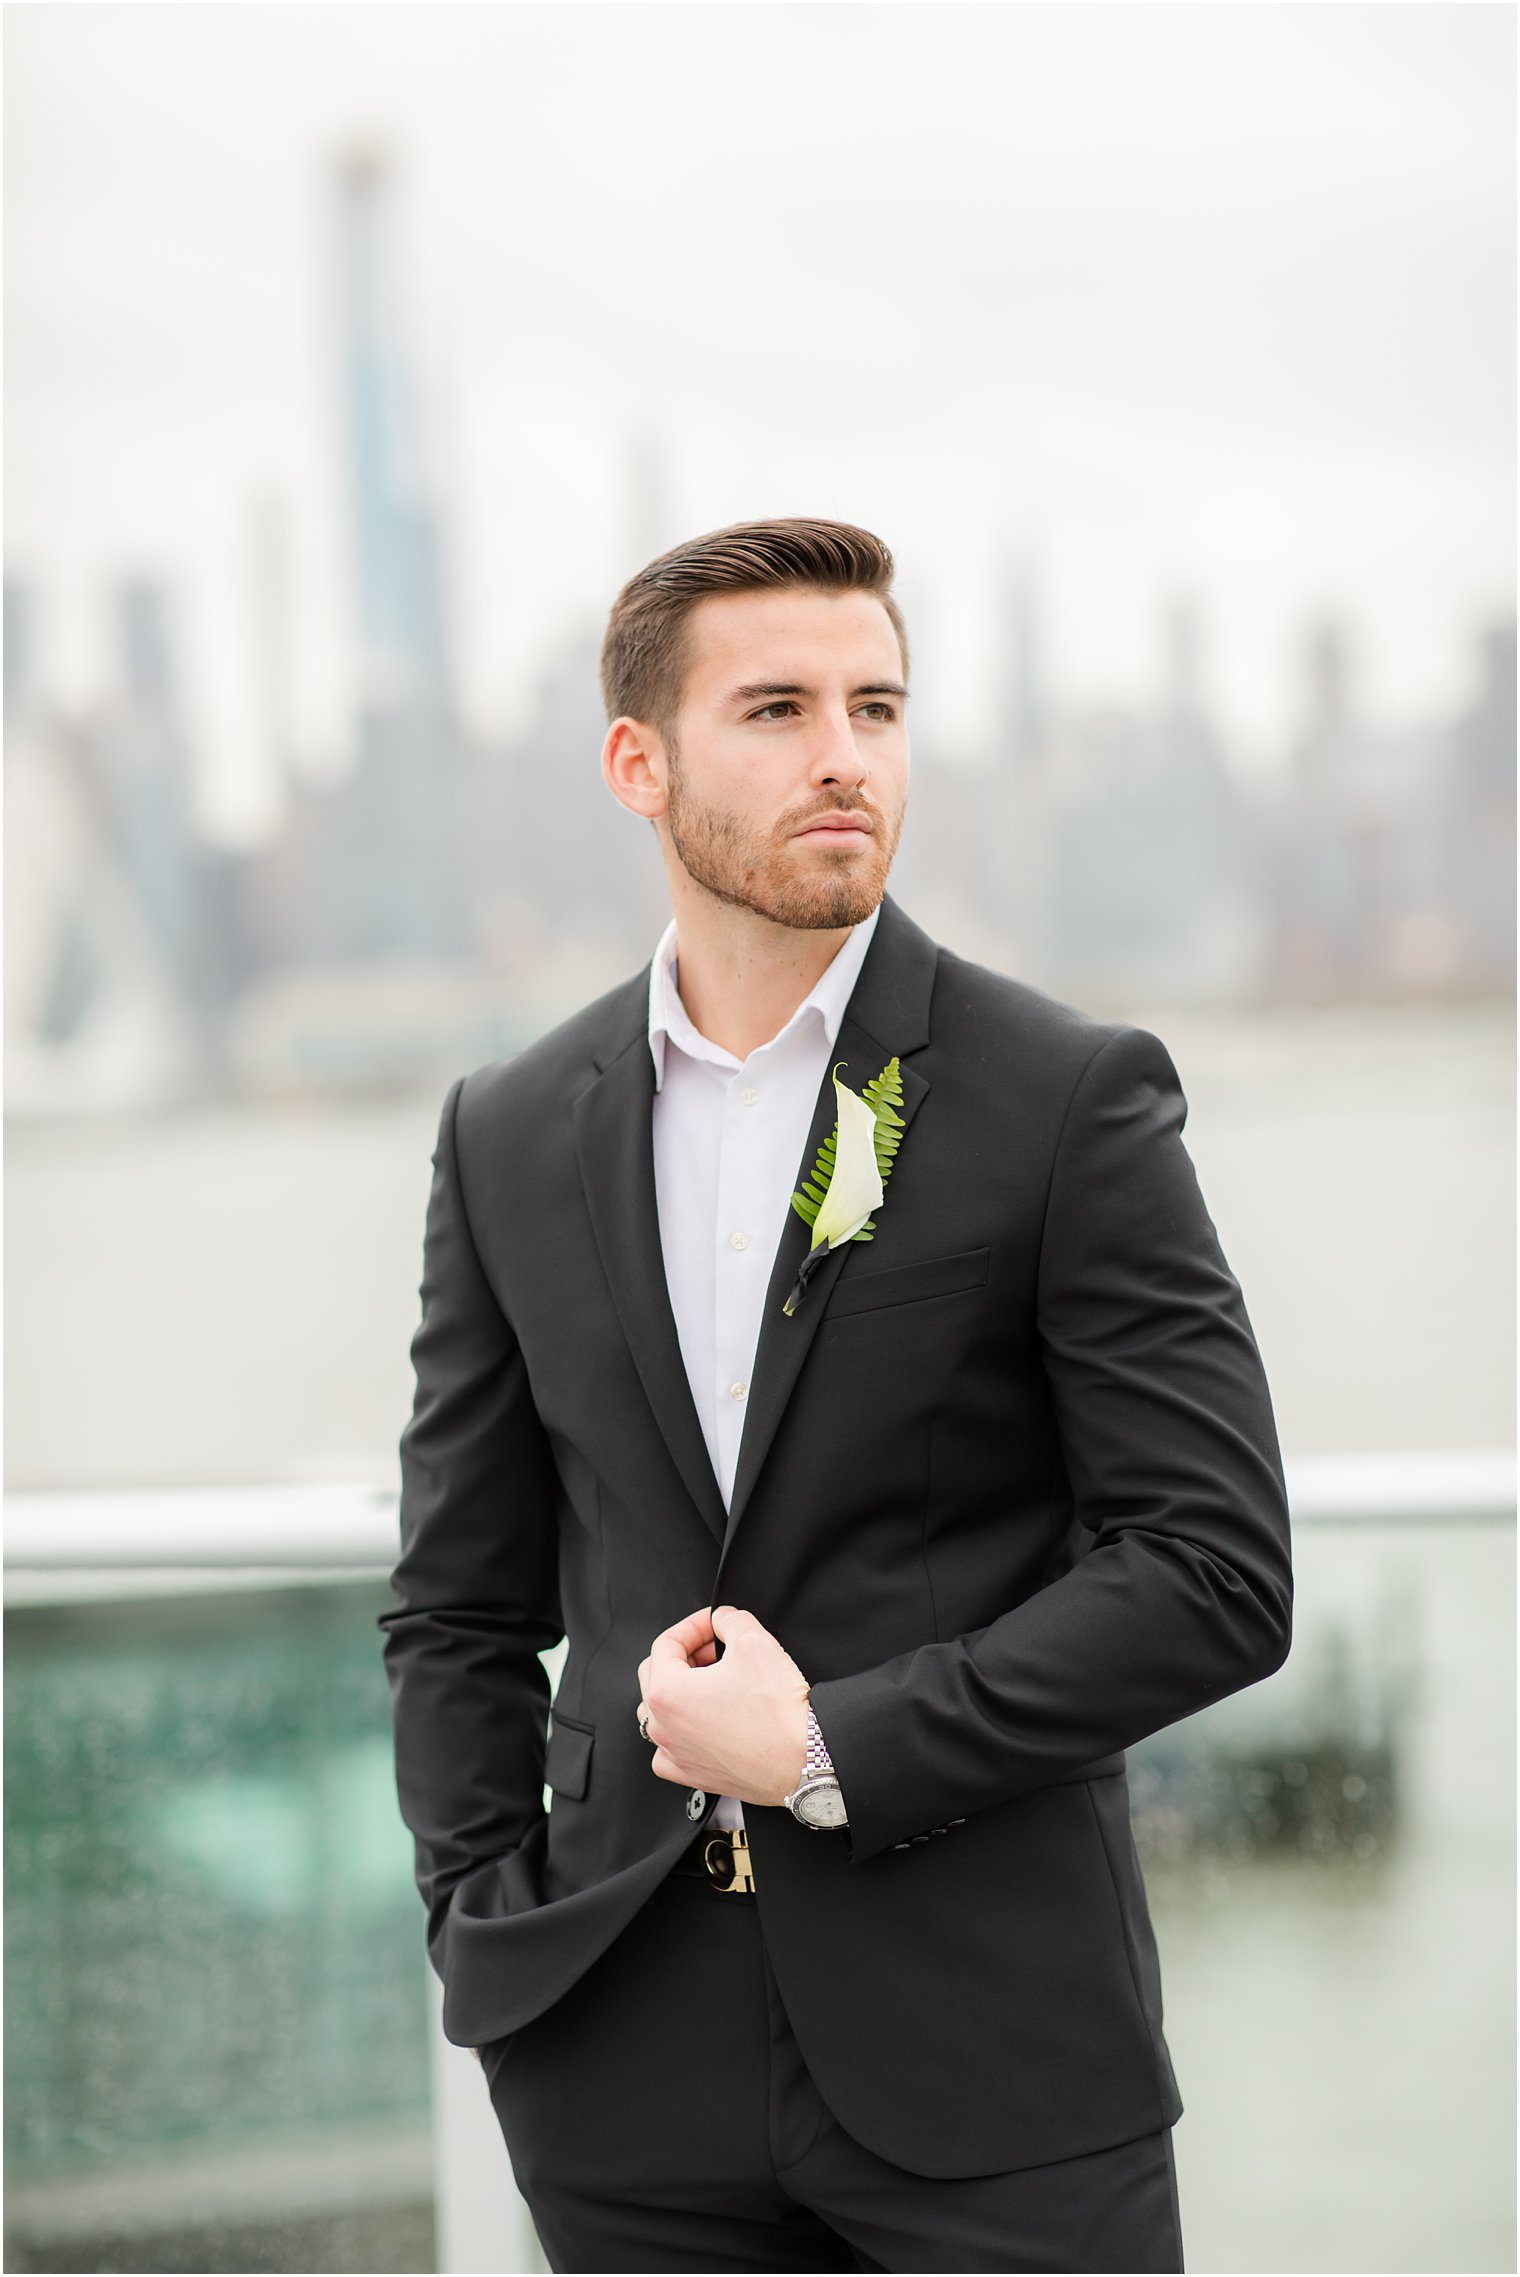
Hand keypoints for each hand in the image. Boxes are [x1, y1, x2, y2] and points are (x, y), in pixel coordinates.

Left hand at [636, 1605, 809, 1805]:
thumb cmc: (778, 1713)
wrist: (803, 1760)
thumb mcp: (754, 1641)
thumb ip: (730, 1619)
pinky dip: (680, 1731)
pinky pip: (668, 1750)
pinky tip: (703, 1721)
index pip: (666, 1643)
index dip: (694, 1625)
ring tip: (713, 1682)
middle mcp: (663, 1727)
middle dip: (687, 1654)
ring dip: (681, 1690)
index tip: (713, 1624)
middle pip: (657, 1674)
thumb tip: (723, 1619)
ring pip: (658, 1711)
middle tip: (717, 1648)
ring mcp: (675, 1754)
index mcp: (667, 1693)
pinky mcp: (692, 1774)